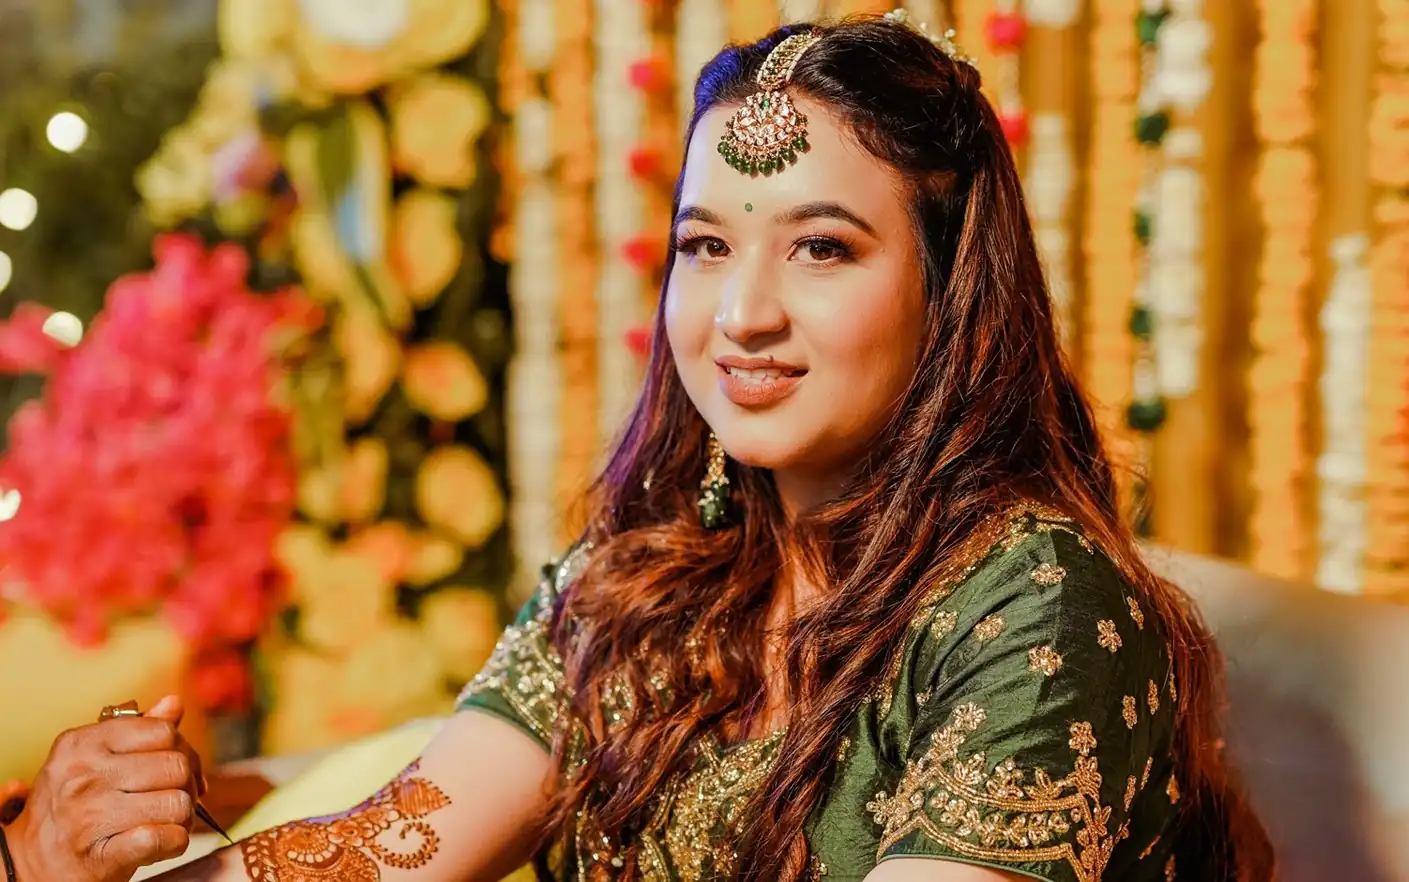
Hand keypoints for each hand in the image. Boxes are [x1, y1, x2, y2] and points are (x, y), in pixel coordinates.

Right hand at [6, 695, 205, 881]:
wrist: (29, 862)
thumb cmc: (69, 807)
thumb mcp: (91, 759)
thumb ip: (136, 731)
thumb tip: (174, 704)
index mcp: (82, 744)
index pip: (162, 731)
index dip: (184, 750)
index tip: (180, 769)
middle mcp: (83, 775)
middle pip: (176, 766)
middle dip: (188, 785)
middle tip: (176, 799)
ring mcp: (90, 814)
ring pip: (177, 802)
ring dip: (183, 817)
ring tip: (166, 821)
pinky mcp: (102, 854)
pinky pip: (164, 837)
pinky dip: (175, 842)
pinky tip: (162, 842)